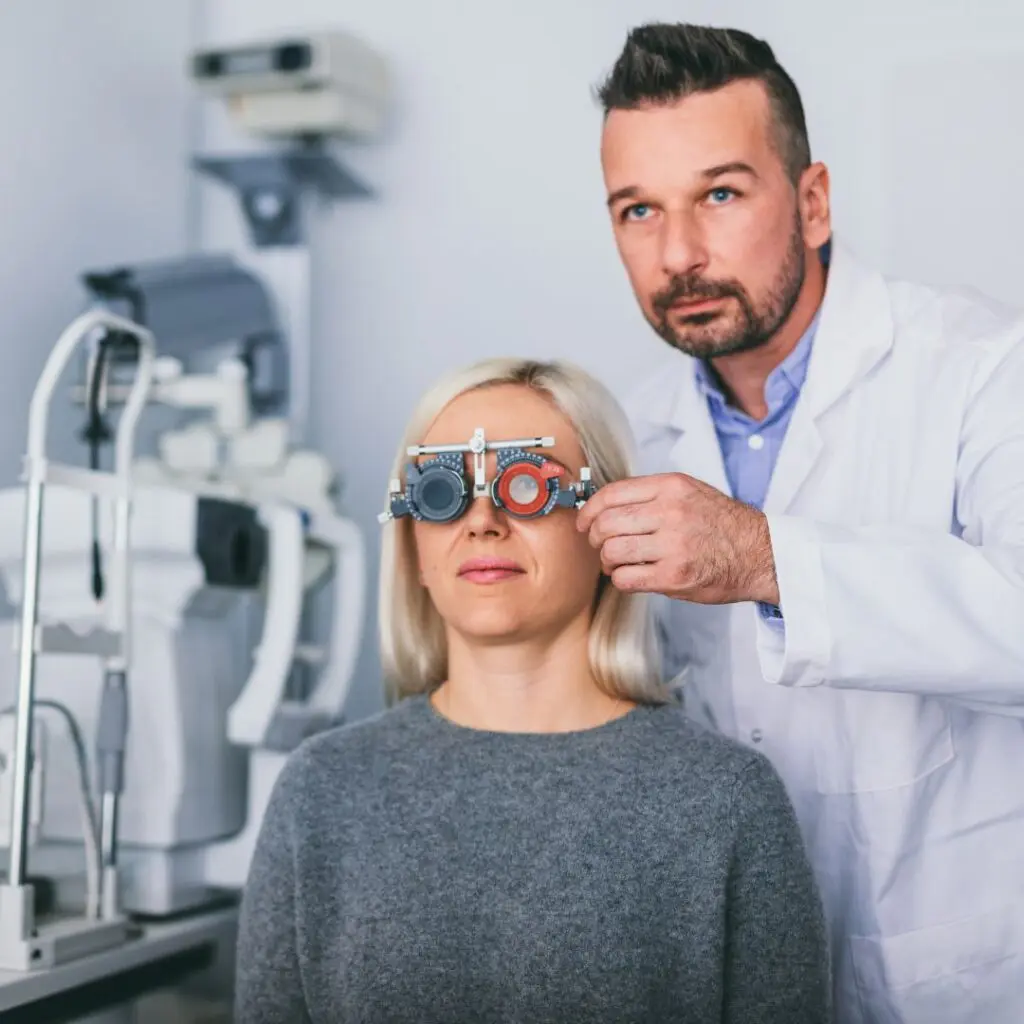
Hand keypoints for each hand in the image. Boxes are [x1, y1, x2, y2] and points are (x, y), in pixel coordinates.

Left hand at [575, 473, 779, 605]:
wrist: (760, 553)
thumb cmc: (722, 525)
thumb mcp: (689, 493)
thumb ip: (650, 496)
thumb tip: (604, 507)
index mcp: (671, 487)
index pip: (612, 494)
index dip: (589, 510)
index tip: (584, 522)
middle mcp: (671, 512)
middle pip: (606, 523)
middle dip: (595, 537)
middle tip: (601, 545)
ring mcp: (673, 545)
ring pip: (612, 551)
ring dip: (608, 561)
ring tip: (617, 563)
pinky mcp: (674, 576)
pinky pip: (626, 578)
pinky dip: (621, 579)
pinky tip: (632, 576)